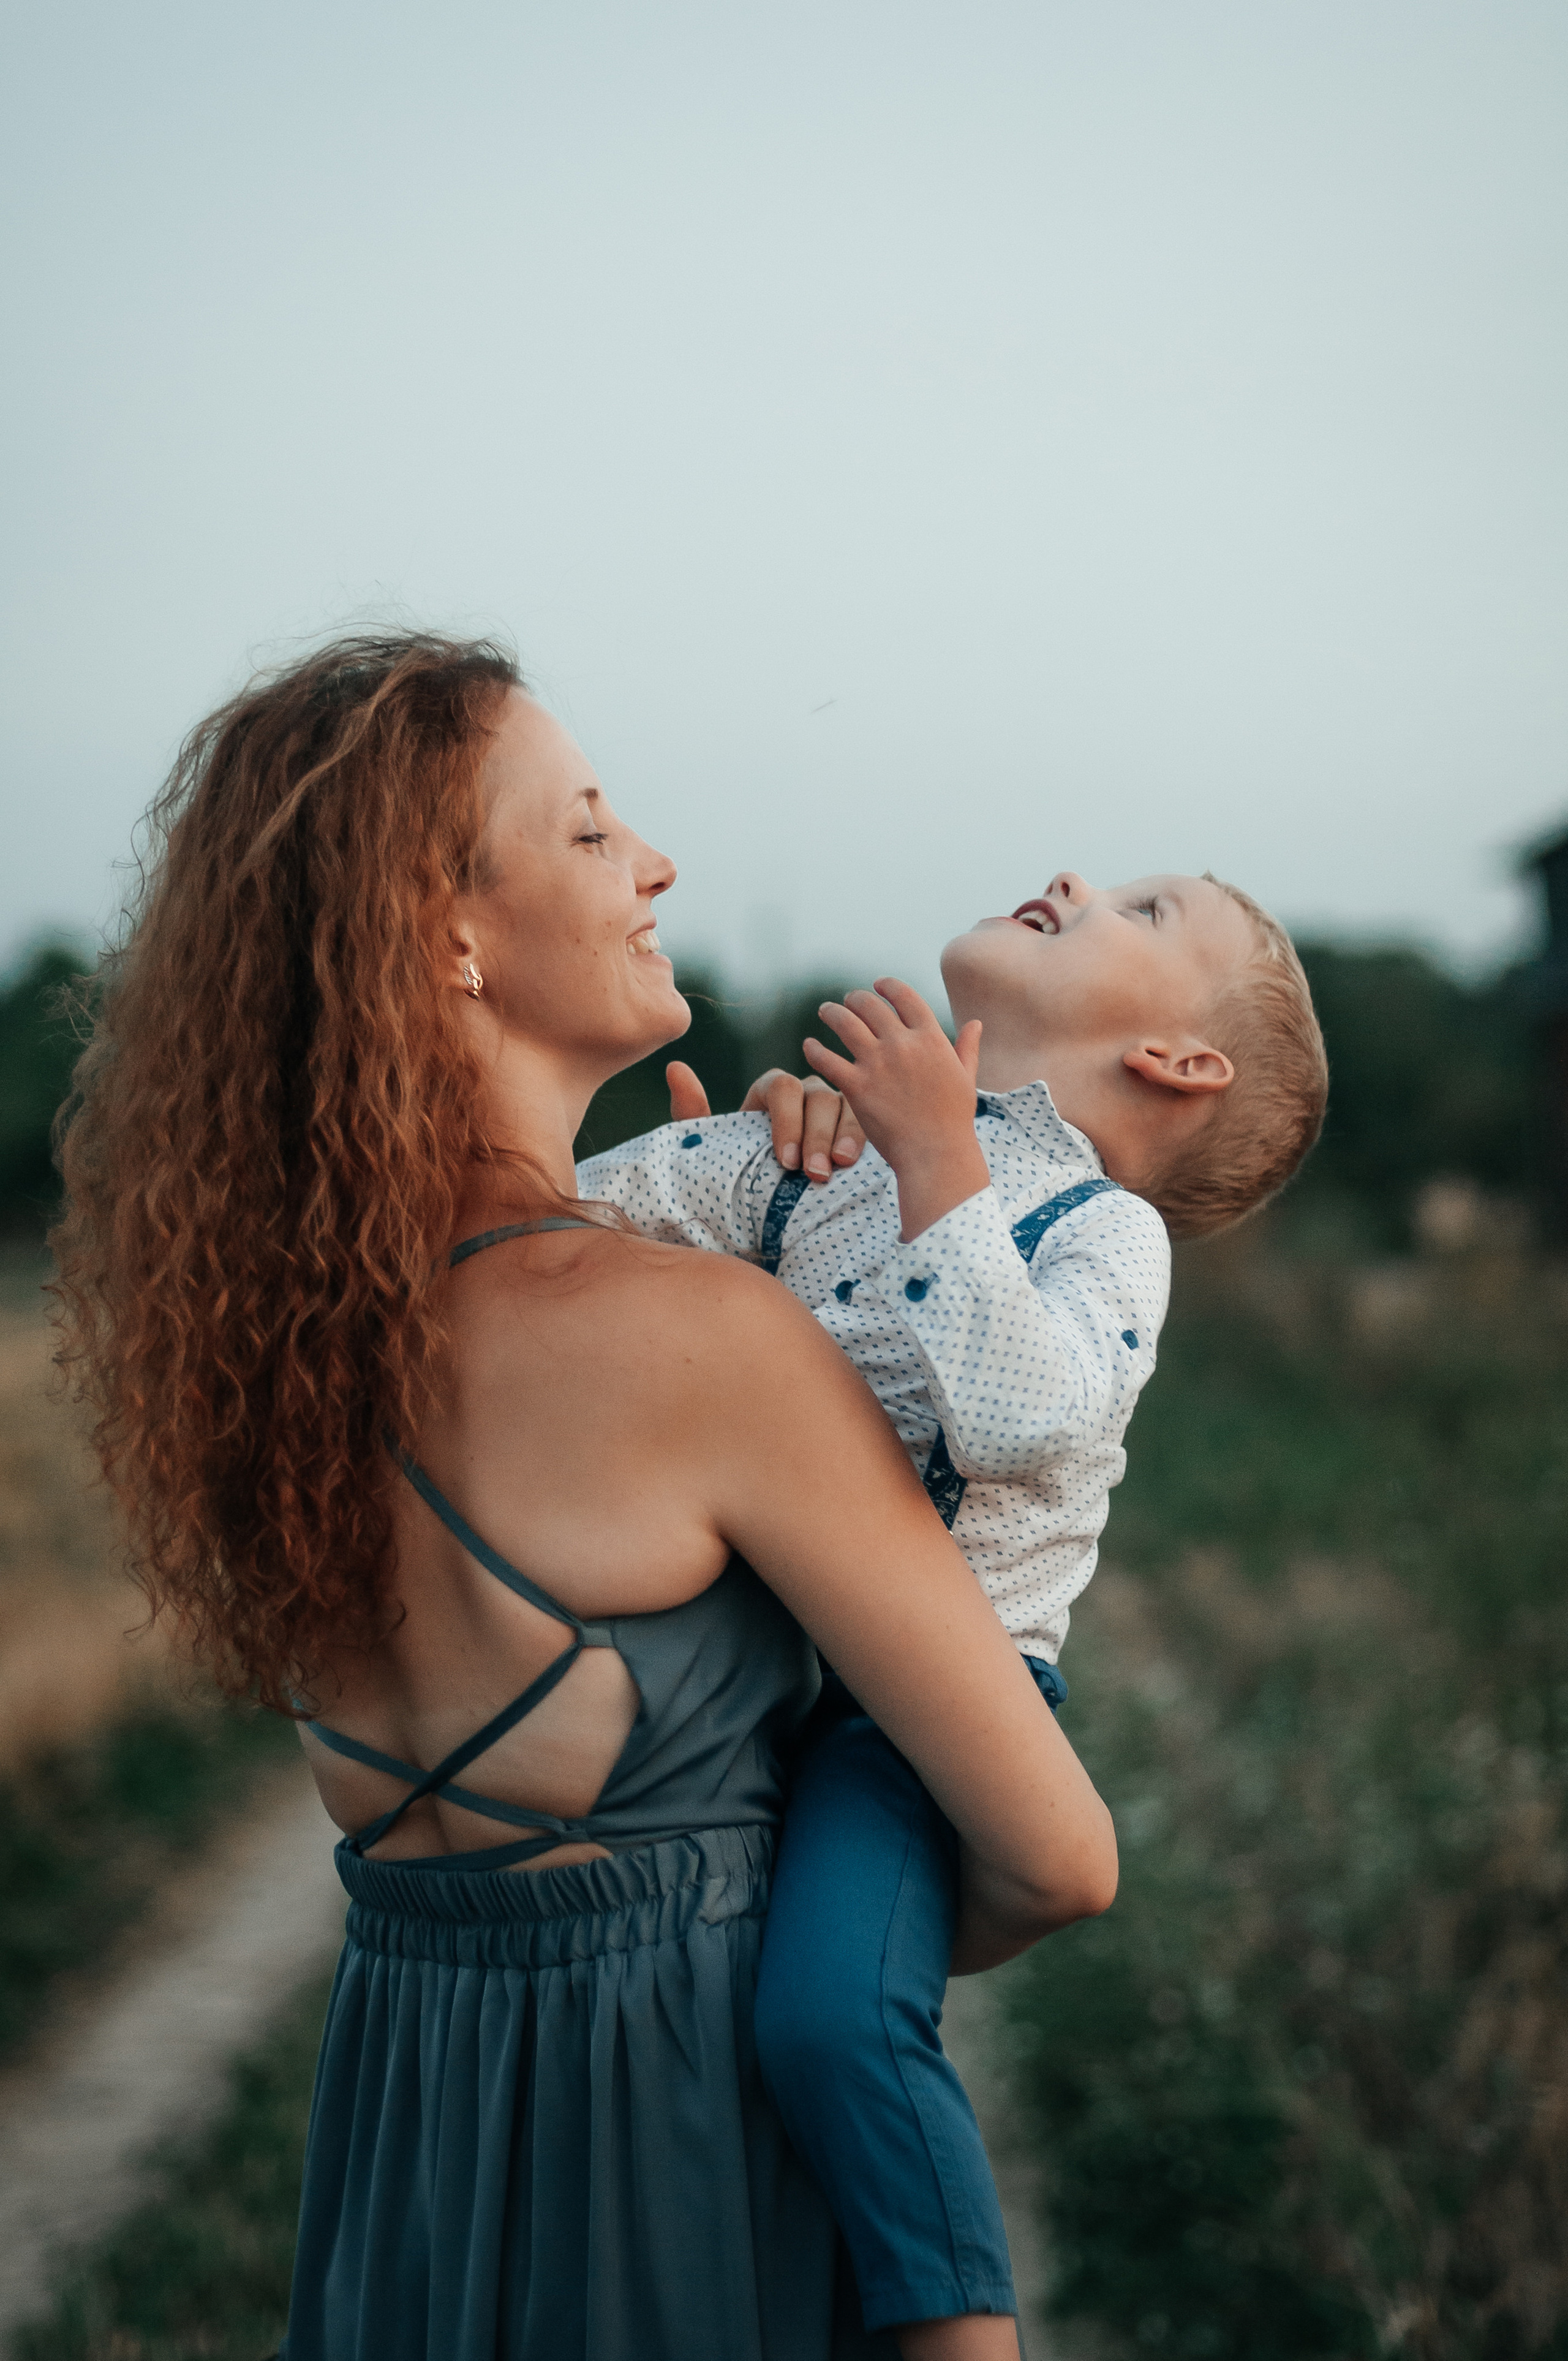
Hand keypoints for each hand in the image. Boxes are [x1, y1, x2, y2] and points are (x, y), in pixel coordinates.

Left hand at [666, 1063, 866, 1181]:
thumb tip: (675, 1067)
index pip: (782, 1087)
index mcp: (772, 1090)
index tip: (785, 1161)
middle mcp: (807, 1093)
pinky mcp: (859, 1131)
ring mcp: (837, 1110)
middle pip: (818, 1097)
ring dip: (846, 1136)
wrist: (767, 1210)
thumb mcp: (711, 1147)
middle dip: (815, 1136)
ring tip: (840, 1167)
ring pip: (848, 1107)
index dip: (786, 1120)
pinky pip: (870, 1126)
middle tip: (813, 1174)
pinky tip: (861, 1165)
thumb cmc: (738, 1172)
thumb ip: (691, 1111)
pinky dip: (867, 1141)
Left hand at [804, 981, 988, 1241]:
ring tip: (825, 1010)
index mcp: (931, 1038)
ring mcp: (878, 1063)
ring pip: (845, 1023)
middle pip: (870, 1005)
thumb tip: (976, 1023)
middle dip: (856, 998)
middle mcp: (903, 1044)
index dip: (888, 986)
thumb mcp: (966, 1078)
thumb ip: (967, 1048)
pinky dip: (814, 1049)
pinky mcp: (856, 1086)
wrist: (936, 1154)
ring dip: (832, 1012)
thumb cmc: (953, 1120)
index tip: (878, 985)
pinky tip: (808, 1045)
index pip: (905, 997)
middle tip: (847, 1000)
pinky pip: (826, 1059)